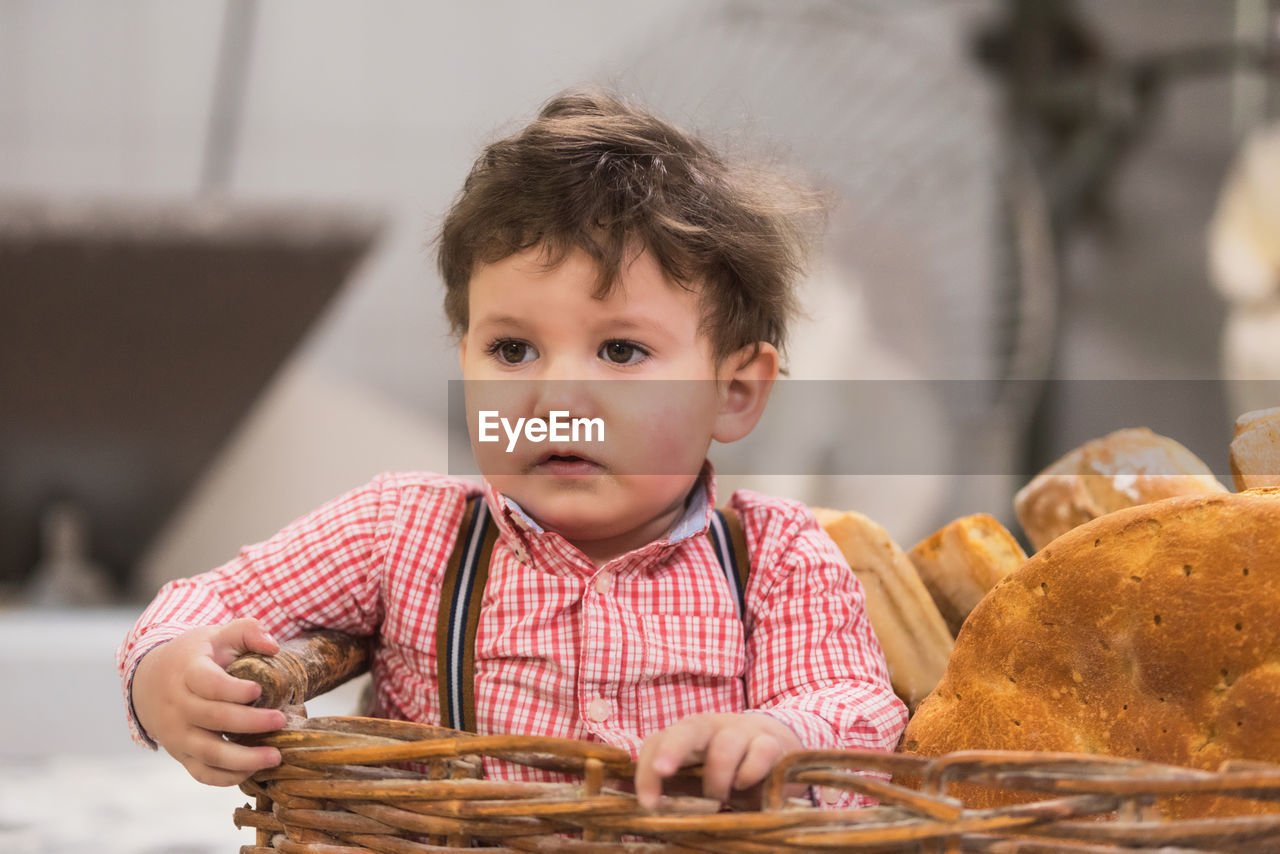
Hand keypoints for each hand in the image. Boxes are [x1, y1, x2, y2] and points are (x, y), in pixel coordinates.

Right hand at [131, 618, 285, 785]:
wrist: (150, 681)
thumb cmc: (195, 656)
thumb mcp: (217, 635)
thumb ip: (247, 630)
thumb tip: (273, 647)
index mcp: (187, 673)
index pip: (208, 684)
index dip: (234, 689)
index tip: (258, 690)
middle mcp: (178, 706)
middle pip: (214, 719)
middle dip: (250, 723)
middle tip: (281, 720)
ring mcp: (177, 734)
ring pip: (209, 752)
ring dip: (244, 758)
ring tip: (276, 756)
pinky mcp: (180, 754)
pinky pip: (202, 773)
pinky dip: (227, 777)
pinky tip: (253, 770)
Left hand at [634, 712, 802, 810]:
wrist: (777, 747)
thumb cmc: (728, 767)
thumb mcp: (695, 776)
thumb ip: (666, 784)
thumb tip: (616, 791)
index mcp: (686, 735)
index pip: (657, 741)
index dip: (647, 771)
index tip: (647, 804)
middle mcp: (711, 727)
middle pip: (687, 728)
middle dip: (672, 749)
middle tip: (663, 770)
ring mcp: (743, 731)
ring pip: (725, 744)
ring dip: (718, 778)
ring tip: (719, 797)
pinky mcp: (772, 742)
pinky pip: (760, 753)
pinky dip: (750, 774)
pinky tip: (747, 788)